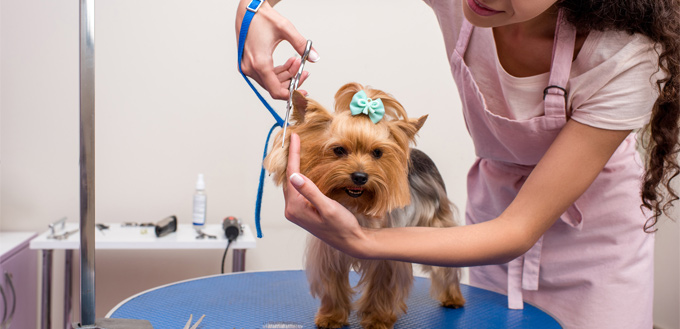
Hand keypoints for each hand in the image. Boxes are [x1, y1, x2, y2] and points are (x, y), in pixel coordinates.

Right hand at [236, 0, 318, 99]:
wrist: (247, 9)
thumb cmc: (262, 17)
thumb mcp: (285, 29)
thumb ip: (301, 45)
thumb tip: (314, 58)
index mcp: (259, 63)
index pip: (276, 90)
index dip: (291, 94)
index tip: (302, 93)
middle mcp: (250, 68)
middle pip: (274, 86)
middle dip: (291, 80)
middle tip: (304, 70)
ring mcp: (247, 67)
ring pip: (270, 81)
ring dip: (286, 74)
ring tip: (296, 61)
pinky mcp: (247, 63)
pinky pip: (264, 74)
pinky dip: (277, 70)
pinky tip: (289, 61)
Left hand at [284, 133, 369, 257]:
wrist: (350, 241)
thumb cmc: (341, 227)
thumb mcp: (327, 208)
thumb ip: (310, 192)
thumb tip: (294, 176)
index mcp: (295, 208)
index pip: (291, 175)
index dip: (293, 155)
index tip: (294, 138)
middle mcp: (292, 209)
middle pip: (288, 178)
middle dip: (291, 158)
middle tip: (294, 140)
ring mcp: (297, 211)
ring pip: (292, 183)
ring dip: (294, 167)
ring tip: (297, 150)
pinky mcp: (303, 210)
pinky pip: (298, 189)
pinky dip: (300, 176)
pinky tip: (304, 169)